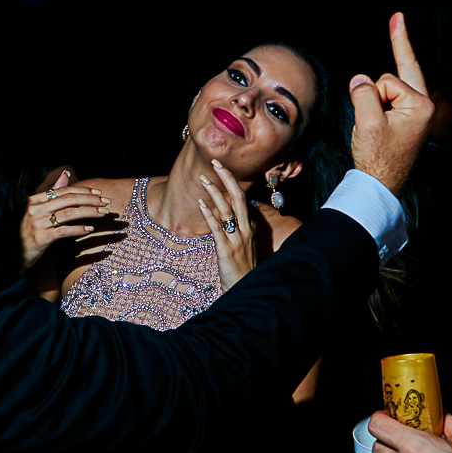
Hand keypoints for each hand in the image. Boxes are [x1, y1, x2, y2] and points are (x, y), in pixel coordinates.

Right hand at [20, 170, 110, 267]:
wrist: (11, 254)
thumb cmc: (27, 231)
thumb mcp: (38, 210)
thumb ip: (52, 194)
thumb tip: (66, 175)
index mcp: (34, 199)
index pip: (63, 191)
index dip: (82, 191)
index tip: (98, 193)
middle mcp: (35, 208)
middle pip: (68, 200)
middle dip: (90, 200)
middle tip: (106, 202)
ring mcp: (37, 223)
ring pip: (69, 214)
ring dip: (89, 212)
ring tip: (103, 213)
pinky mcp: (40, 238)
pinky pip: (63, 231)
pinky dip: (78, 229)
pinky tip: (90, 229)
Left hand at [196, 159, 255, 289]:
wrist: (247, 290)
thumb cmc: (243, 270)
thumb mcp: (244, 246)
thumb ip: (237, 229)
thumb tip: (226, 214)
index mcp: (250, 228)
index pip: (243, 200)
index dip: (233, 183)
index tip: (222, 169)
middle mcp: (246, 230)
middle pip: (239, 198)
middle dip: (228, 178)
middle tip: (216, 162)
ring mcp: (237, 240)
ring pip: (228, 210)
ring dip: (215, 192)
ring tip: (204, 178)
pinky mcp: (226, 250)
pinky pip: (217, 228)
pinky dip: (209, 214)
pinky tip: (200, 203)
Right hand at [349, 13, 433, 193]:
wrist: (379, 185)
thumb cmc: (378, 158)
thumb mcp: (366, 122)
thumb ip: (362, 93)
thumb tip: (359, 79)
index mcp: (420, 106)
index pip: (388, 81)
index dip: (372, 94)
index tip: (393, 28)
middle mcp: (422, 106)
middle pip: (401, 71)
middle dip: (399, 45)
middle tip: (398, 18)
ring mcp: (415, 113)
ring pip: (386, 88)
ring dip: (374, 101)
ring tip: (372, 131)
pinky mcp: (406, 119)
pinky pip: (386, 99)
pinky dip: (375, 104)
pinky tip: (371, 120)